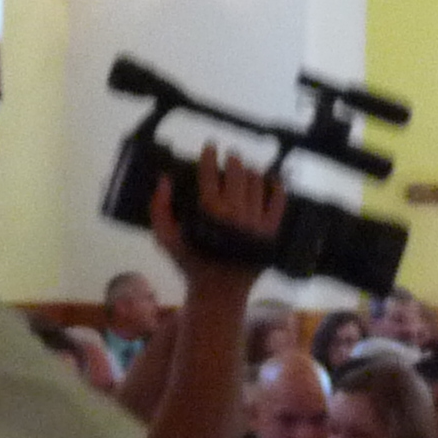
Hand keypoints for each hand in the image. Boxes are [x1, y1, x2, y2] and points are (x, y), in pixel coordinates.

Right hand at [147, 149, 286, 288]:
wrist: (219, 291)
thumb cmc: (191, 263)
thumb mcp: (166, 239)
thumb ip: (159, 208)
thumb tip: (164, 179)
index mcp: (210, 211)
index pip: (210, 173)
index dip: (209, 156)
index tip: (210, 146)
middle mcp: (235, 212)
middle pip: (237, 174)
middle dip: (233, 160)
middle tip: (231, 155)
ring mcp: (256, 221)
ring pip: (257, 184)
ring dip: (251, 171)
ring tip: (247, 167)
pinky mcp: (271, 231)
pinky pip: (278, 204)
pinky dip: (277, 189)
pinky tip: (273, 180)